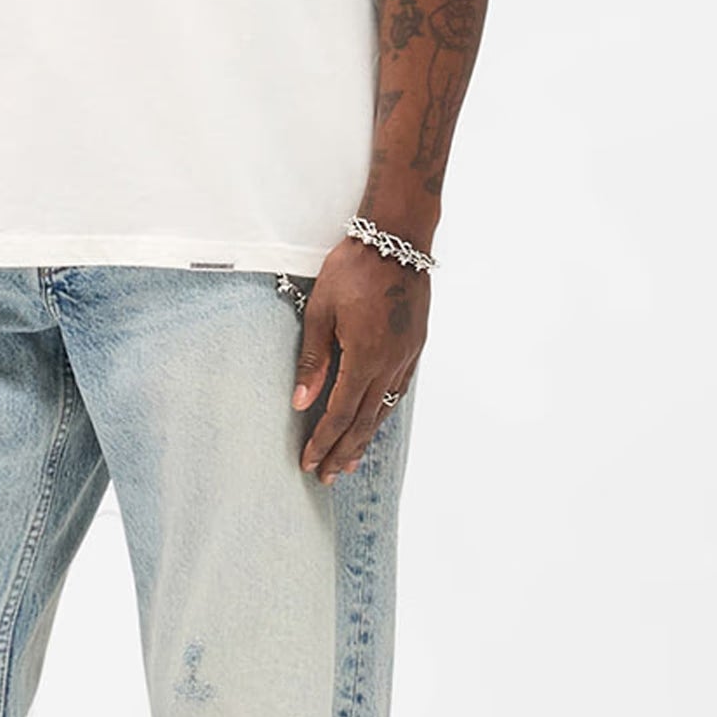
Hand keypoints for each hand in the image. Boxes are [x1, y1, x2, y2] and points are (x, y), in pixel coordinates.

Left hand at [291, 237, 427, 482]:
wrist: (397, 240)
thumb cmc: (354, 268)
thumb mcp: (321, 309)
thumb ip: (313, 358)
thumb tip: (302, 401)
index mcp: (364, 356)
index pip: (341, 413)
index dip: (324, 441)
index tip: (310, 463)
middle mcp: (390, 364)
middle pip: (365, 421)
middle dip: (344, 451)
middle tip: (327, 476)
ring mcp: (407, 357)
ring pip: (384, 409)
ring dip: (365, 437)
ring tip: (349, 460)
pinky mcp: (415, 347)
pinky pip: (398, 390)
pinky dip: (383, 412)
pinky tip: (374, 419)